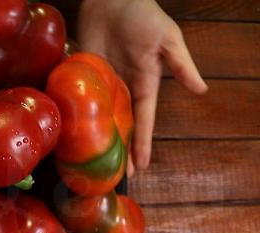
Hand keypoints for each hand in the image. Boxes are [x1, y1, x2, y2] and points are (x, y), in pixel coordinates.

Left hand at [77, 0, 207, 175]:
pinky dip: (76, 116)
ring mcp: (101, 83)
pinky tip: (71, 134)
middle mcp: (122, 88)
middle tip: (113, 176)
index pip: (144, 120)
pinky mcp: (83, 74)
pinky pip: (79, 99)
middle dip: (119, 150)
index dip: (142, 143)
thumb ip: (181, 65)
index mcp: (144, 85)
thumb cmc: (144, 16)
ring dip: (98, 139)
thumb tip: (201, 90)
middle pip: (121, 125)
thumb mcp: (168, 39)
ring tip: (92, 162)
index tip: (141, 167)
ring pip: (99, 117)